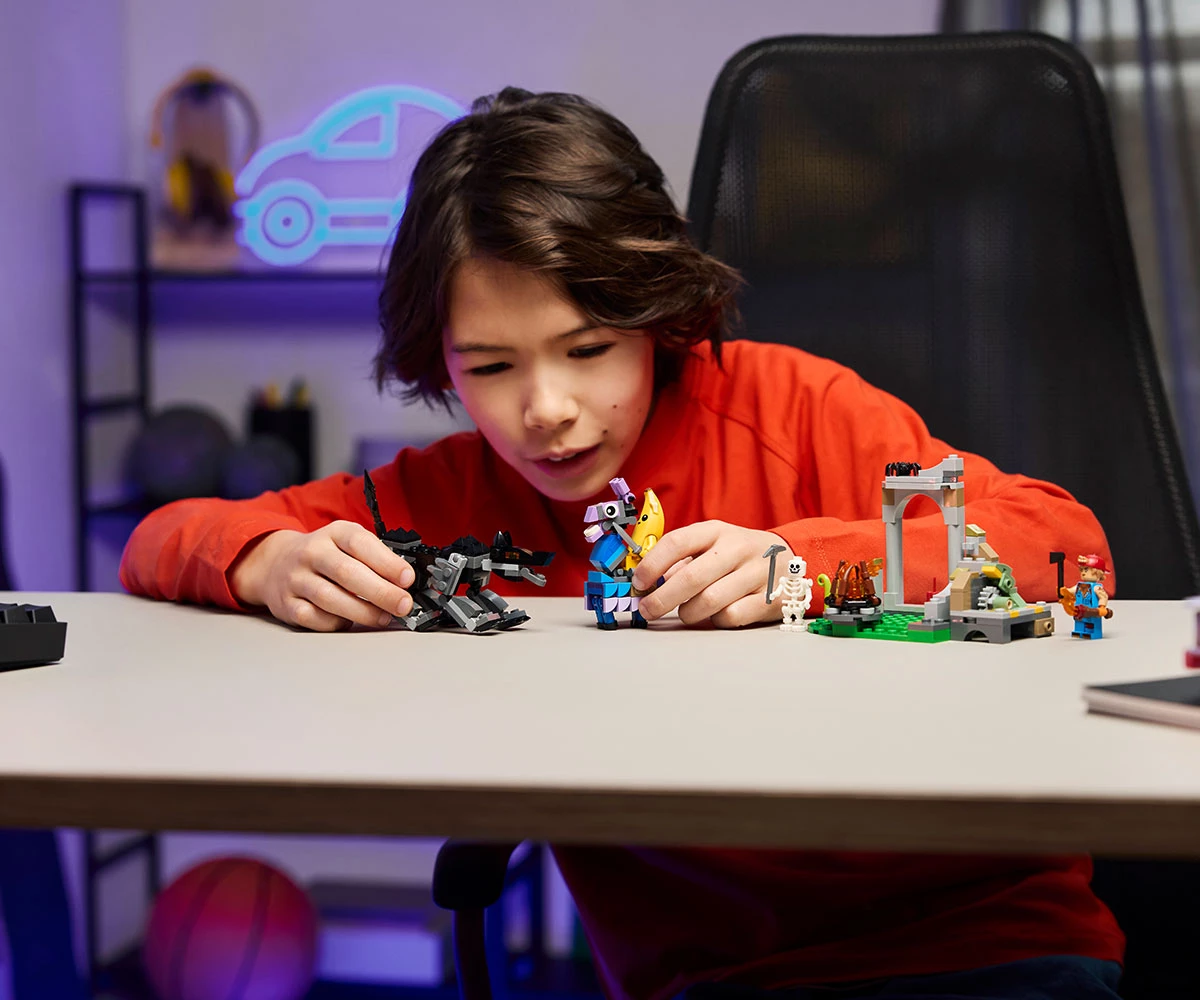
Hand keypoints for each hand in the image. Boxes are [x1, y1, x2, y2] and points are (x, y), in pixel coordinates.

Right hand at [230, 521, 415, 630]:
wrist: (276, 563)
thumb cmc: (325, 556)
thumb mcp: (348, 543)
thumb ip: (375, 557)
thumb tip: (405, 582)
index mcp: (334, 533)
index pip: (360, 543)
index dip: (386, 562)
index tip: (407, 579)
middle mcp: (312, 552)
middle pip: (347, 573)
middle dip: (381, 592)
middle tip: (403, 605)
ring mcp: (296, 578)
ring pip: (330, 598)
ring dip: (363, 611)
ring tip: (384, 617)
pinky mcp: (287, 603)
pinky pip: (314, 617)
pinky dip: (335, 622)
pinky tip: (350, 620)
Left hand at [631, 520, 792, 627]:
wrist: (791, 561)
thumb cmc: (737, 556)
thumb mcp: (712, 546)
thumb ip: (681, 561)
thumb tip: (646, 583)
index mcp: (716, 531)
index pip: (677, 542)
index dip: (652, 565)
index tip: (638, 583)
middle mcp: (737, 548)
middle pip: (691, 577)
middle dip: (662, 599)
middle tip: (647, 610)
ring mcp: (756, 573)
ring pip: (709, 601)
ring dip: (688, 612)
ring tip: (685, 612)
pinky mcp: (770, 598)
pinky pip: (731, 617)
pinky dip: (716, 620)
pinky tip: (717, 614)